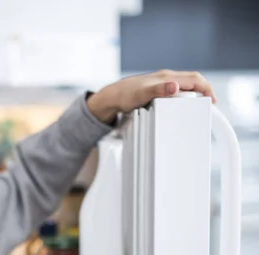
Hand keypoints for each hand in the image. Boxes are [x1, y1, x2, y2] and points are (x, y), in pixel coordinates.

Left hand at [87, 70, 216, 123]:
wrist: (112, 97)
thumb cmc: (125, 95)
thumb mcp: (142, 95)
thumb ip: (159, 90)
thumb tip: (176, 86)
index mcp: (167, 77)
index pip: (195, 79)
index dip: (206, 89)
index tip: (211, 101)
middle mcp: (166, 78)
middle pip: (192, 82)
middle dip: (203, 92)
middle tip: (207, 107)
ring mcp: (162, 83)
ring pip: (184, 86)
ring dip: (193, 95)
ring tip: (197, 108)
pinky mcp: (157, 89)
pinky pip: (176, 91)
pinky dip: (183, 98)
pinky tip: (181, 106)